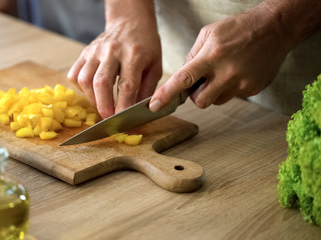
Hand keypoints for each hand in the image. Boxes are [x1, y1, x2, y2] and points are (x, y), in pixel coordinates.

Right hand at [67, 0, 161, 118]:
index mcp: (134, 55)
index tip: (122, 119)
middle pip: (101, 82)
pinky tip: (91, 91)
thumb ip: (148, 89)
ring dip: (91, 98)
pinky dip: (80, 88)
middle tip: (107, 118)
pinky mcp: (85, 52)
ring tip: (101, 105)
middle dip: (103, 105)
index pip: (127, 84)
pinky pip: (74, 74)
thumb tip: (139, 112)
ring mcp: (95, 51)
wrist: (130, 21)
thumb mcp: (155, 66)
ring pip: (84, 79)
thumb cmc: (145, 46)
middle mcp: (112, 51)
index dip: (123, 105)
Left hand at [149, 4, 291, 111]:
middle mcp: (226, 72)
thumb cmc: (238, 29)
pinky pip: (232, 96)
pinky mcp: (253, 89)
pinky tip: (237, 72)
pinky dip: (229, 88)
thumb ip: (192, 55)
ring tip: (222, 73)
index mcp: (211, 56)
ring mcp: (241, 83)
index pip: (183, 79)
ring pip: (216, 101)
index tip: (154, 106)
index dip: (166, 94)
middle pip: (200, 101)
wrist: (275, 29)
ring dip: (212, 92)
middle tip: (200, 83)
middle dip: (195, 96)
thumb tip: (182, 76)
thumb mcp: (208, 34)